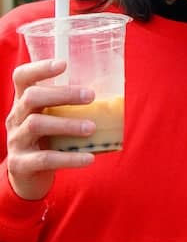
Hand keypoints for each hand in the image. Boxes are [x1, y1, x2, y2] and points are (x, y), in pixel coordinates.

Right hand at [6, 59, 95, 200]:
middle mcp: (16, 118)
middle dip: (62, 94)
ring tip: (92, 127)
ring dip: (67, 124)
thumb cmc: (48, 140)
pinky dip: (69, 158)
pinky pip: (45, 159)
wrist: (28, 177)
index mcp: (23, 102)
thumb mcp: (53, 119)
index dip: (39, 68)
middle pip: (32, 97)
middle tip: (90, 96)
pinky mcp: (21, 164)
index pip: (22, 77)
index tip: (63, 64)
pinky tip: (89, 158)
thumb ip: (71, 107)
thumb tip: (115, 99)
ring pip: (36, 125)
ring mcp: (16, 141)